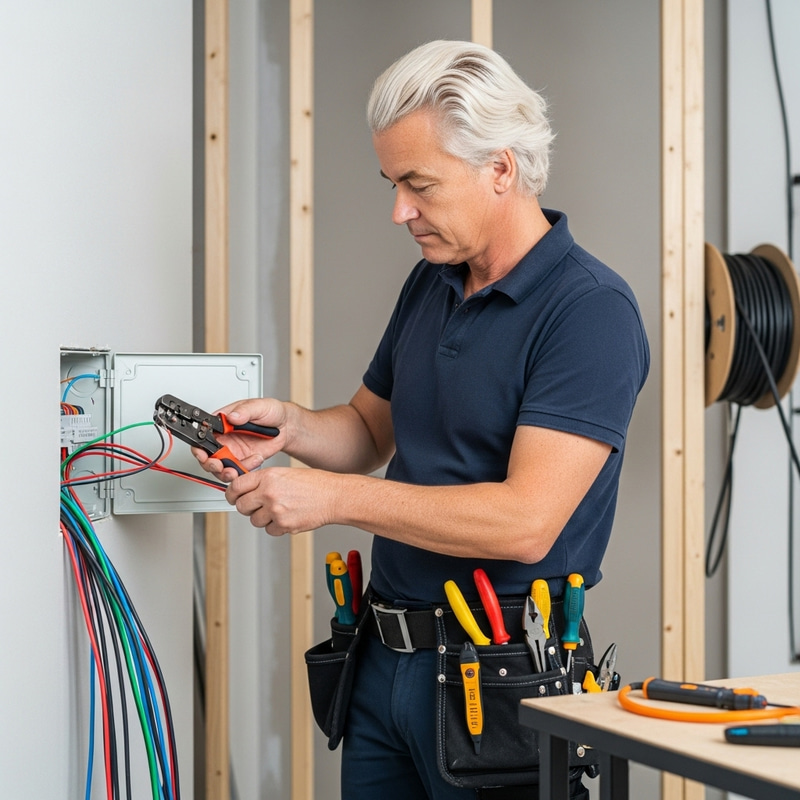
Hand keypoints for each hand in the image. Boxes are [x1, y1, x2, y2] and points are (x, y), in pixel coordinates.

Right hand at [191, 397, 288, 481]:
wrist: (287, 425)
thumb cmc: (272, 412)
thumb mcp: (259, 406)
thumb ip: (245, 411)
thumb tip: (232, 416)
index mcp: (223, 423)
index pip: (203, 434)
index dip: (199, 446)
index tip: (203, 453)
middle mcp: (225, 438)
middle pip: (207, 455)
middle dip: (209, 464)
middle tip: (218, 466)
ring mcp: (234, 451)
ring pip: (220, 467)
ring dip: (224, 472)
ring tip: (234, 471)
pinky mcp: (244, 461)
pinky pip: (238, 471)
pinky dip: (243, 471)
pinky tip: (255, 461)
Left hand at [225, 466, 341, 535]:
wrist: (334, 496)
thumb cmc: (315, 484)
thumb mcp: (285, 473)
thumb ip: (264, 481)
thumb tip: (246, 490)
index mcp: (268, 477)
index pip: (236, 486)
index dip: (232, 494)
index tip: (233, 497)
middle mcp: (269, 493)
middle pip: (241, 506)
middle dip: (248, 507)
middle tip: (257, 505)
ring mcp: (275, 511)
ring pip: (254, 520)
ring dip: (263, 518)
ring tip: (278, 510)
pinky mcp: (284, 526)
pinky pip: (269, 530)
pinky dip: (275, 527)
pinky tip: (287, 517)